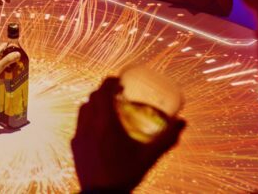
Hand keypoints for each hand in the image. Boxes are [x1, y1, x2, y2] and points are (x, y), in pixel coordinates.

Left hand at [0, 44, 21, 97]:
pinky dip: (6, 72)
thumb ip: (8, 60)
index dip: (12, 46)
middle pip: (5, 54)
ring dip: (10, 65)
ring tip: (18, 69)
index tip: (20, 50)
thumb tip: (18, 53)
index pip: (4, 46)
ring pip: (3, 63)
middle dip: (13, 57)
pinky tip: (10, 76)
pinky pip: (1, 70)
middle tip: (21, 61)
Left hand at [71, 77, 185, 190]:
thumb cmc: (125, 175)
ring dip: (94, 103)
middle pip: (92, 97)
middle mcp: (88, 125)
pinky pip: (80, 124)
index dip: (110, 81)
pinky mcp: (75, 146)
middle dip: (104, 91)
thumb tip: (183, 122)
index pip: (103, 91)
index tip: (120, 81)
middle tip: (117, 93)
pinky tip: (99, 128)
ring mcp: (79, 135)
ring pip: (83, 109)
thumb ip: (167, 138)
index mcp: (105, 123)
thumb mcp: (149, 157)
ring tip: (108, 109)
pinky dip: (89, 119)